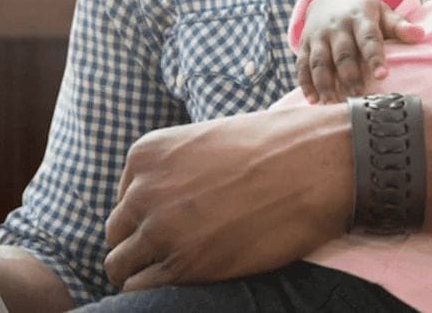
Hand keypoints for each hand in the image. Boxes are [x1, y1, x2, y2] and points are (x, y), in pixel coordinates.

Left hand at [103, 104, 352, 290]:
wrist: (313, 166)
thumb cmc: (276, 147)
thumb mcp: (210, 141)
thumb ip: (180, 167)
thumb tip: (174, 199)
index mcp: (145, 154)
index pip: (125, 198)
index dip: (150, 214)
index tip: (179, 222)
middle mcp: (142, 191)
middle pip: (118, 232)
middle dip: (141, 243)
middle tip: (177, 250)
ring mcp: (159, 230)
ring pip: (120, 265)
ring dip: (143, 271)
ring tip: (180, 269)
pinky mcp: (183, 267)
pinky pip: (141, 289)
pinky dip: (154, 290)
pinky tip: (184, 282)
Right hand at [296, 0, 424, 102]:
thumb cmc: (364, 12)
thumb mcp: (383, 13)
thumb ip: (400, 26)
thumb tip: (421, 34)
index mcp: (360, 18)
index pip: (368, 38)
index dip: (375, 56)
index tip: (382, 75)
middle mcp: (337, 27)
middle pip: (342, 53)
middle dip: (349, 75)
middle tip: (357, 96)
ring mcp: (318, 36)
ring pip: (319, 61)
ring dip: (324, 83)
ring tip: (331, 104)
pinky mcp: (304, 45)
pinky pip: (302, 65)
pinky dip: (305, 83)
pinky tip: (312, 100)